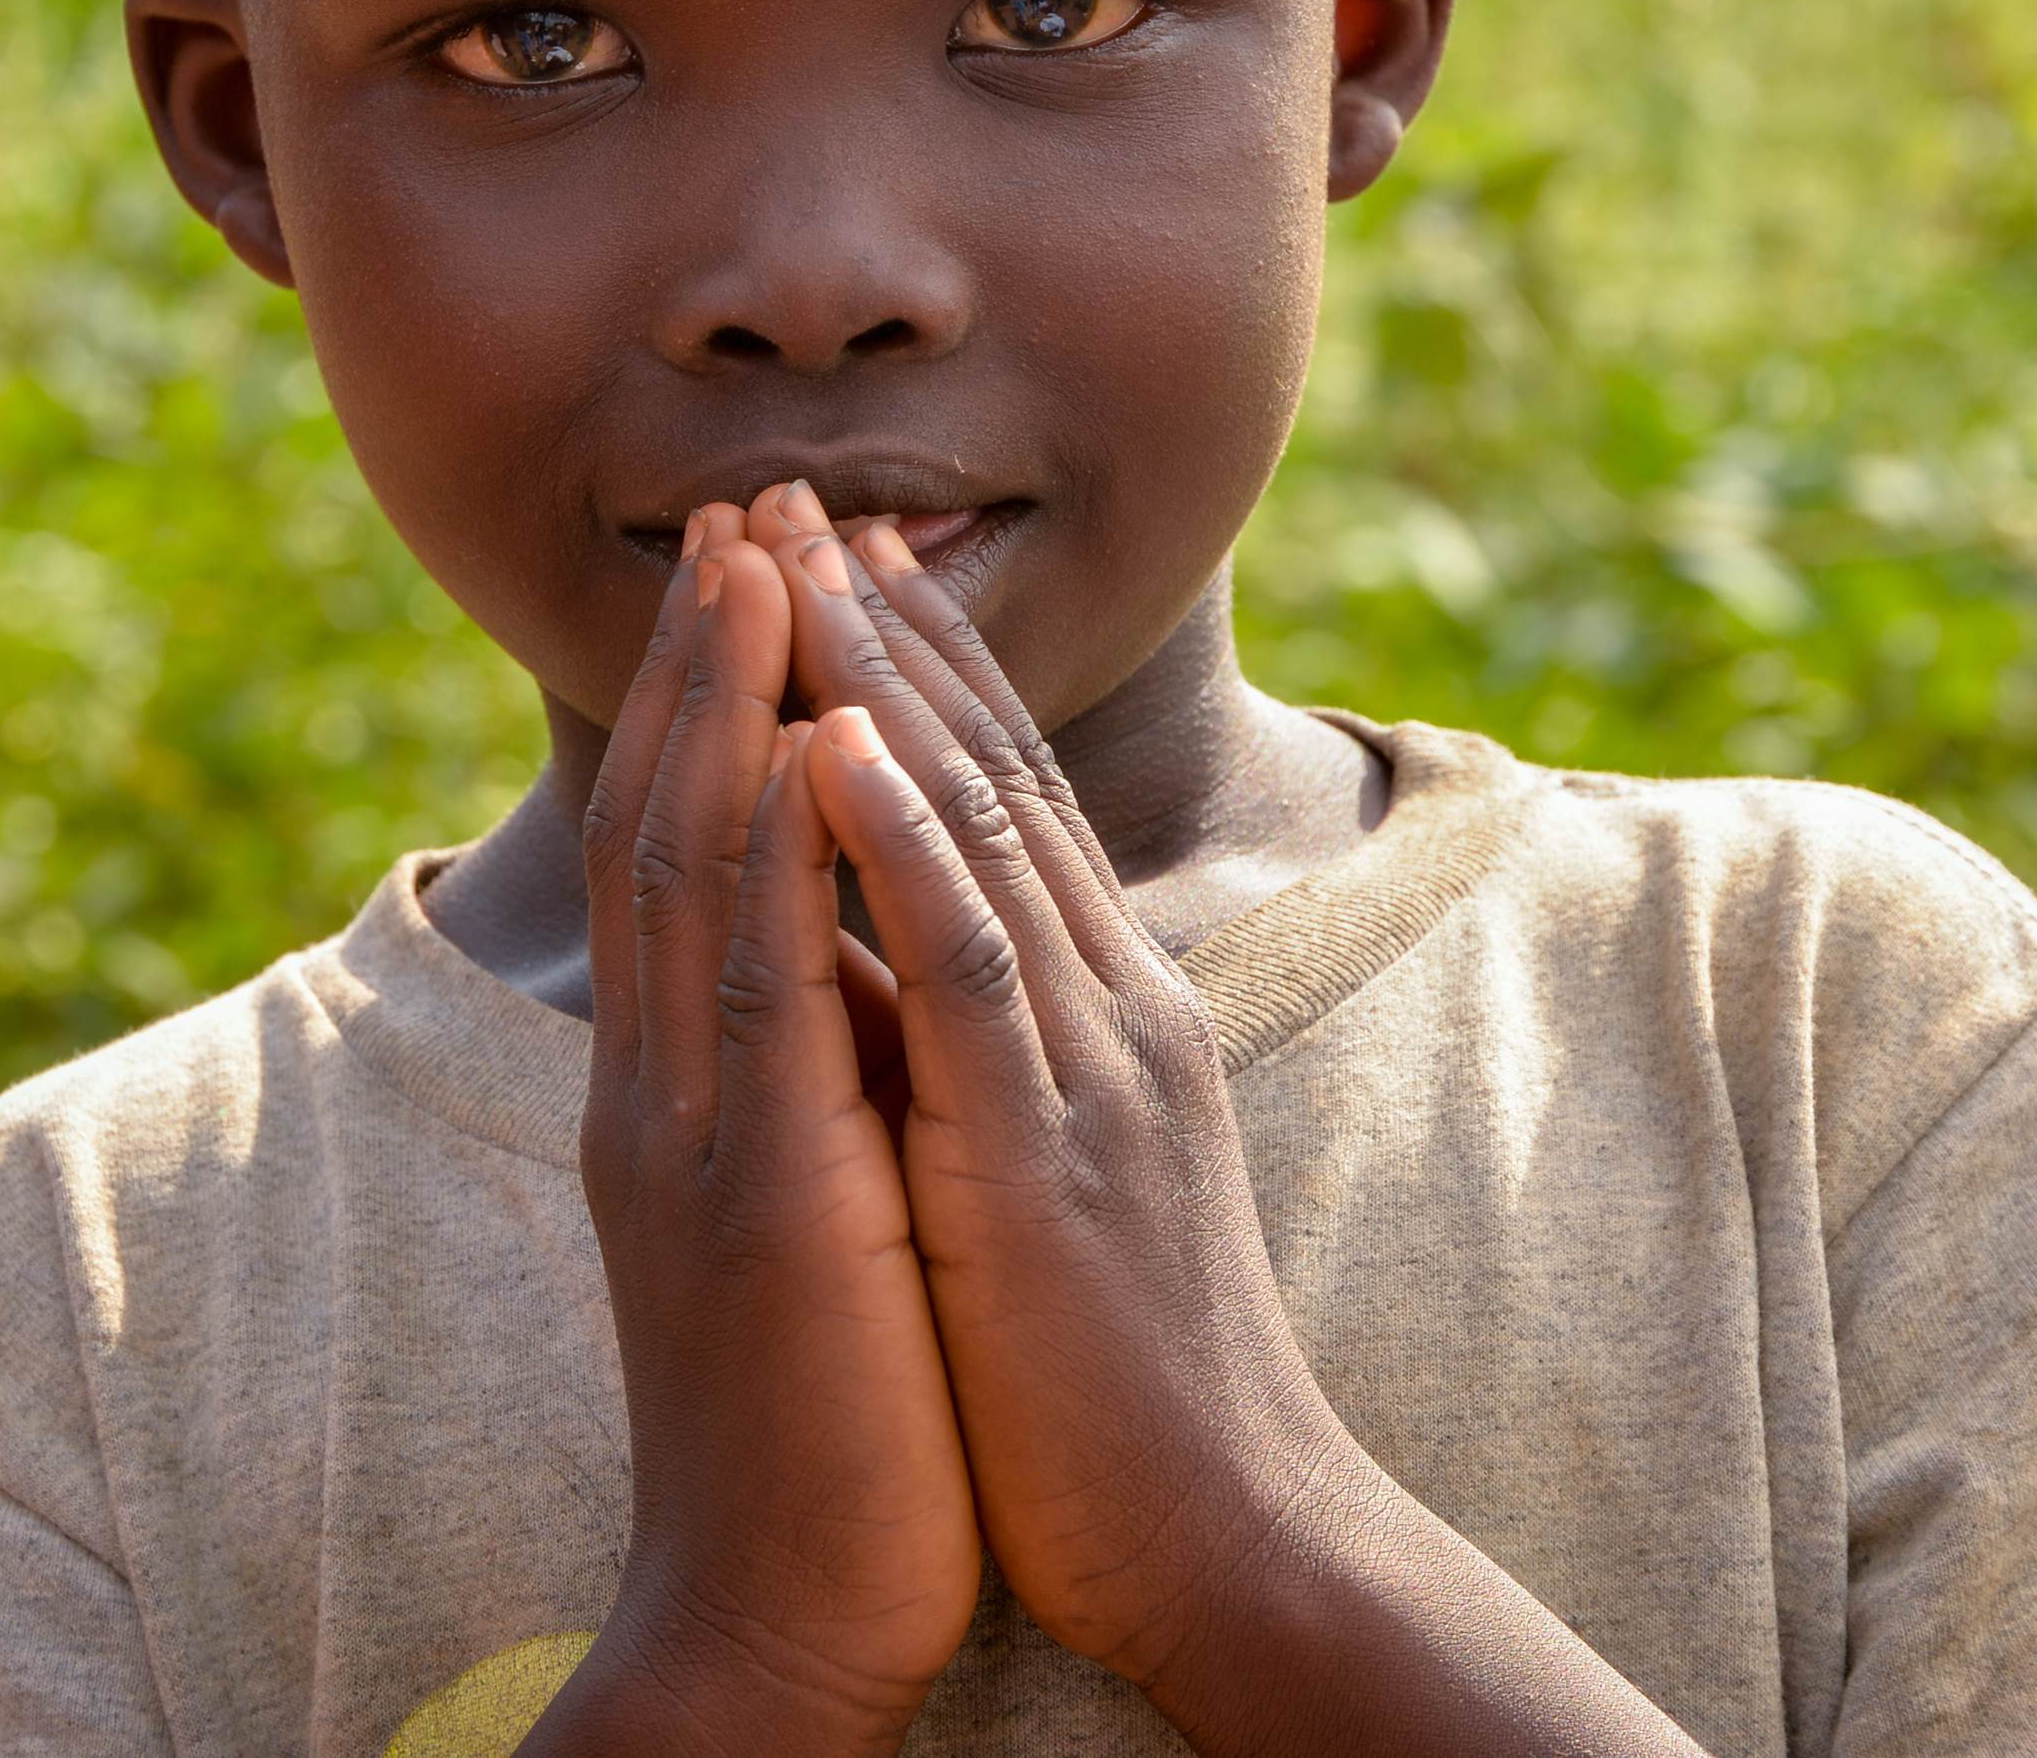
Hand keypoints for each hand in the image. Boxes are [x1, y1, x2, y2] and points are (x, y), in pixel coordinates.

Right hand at [533, 509, 981, 1756]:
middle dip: (713, 654)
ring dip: (735, 702)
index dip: (713, 701)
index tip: (757, 564)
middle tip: (751, 497)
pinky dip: (784, 851)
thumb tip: (867, 965)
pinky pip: (767, 986)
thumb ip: (818, 1088)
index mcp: (684, 1097)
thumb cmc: (827, 1431)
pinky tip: (815, 745)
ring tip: (767, 556)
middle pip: (671, 823)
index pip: (685, 854)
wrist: (777, 1626)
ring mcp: (698, 1137)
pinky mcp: (763, 1197)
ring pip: (702, 871)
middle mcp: (665, 1091)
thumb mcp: (815, 1219)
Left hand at [751, 486, 1712, 1757]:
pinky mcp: (1048, 1149)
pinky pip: (961, 962)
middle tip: (802, 492)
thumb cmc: (1124, 1390)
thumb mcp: (1053, 1182)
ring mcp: (1086, 1067)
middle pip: (991, 771)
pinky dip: (896, 837)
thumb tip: (879, 972)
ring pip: (974, 828)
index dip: (927, 667)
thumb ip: (984, 1068)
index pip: (1007, 799)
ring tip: (800, 552)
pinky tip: (835, 735)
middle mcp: (1108, 1007)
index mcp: (1104, 1017)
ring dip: (879, 677)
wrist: (1236, 1545)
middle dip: (892, 622)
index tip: (845, 555)